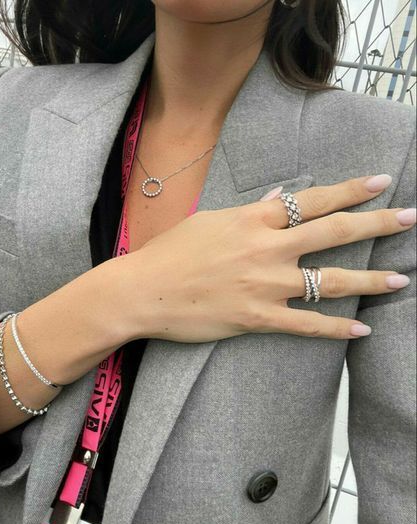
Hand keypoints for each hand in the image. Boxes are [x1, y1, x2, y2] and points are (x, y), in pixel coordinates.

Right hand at [123, 175, 415, 340]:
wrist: (143, 291)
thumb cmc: (171, 252)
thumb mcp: (209, 222)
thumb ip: (248, 213)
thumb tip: (276, 200)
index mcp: (253, 220)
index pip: (312, 200)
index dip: (351, 190)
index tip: (382, 183)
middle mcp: (266, 249)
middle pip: (333, 233)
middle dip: (377, 224)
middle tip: (411, 219)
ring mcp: (265, 285)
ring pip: (329, 281)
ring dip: (369, 279)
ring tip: (401, 279)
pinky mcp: (257, 319)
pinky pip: (306, 324)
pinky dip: (336, 328)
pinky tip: (361, 330)